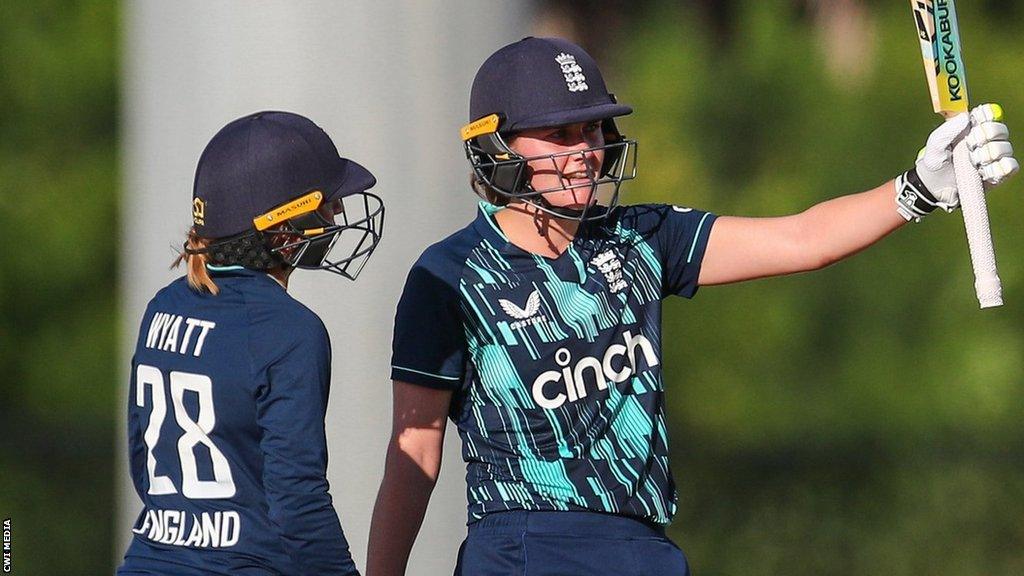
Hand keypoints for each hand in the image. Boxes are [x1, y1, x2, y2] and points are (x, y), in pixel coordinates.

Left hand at [895, 103, 1018, 220]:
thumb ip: (947, 130)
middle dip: (984, 136)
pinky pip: (1010, 166)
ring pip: (1005, 148)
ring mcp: (994, 157)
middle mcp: (987, 140)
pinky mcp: (999, 174)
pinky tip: (983, 173)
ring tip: (972, 163)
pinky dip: (997, 169)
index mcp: (972, 129)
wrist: (935, 190)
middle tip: (969, 145)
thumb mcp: (935, 146)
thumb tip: (965, 116)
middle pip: (1000, 130)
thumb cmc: (936, 165)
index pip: (988, 114)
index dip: (986, 115)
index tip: (975, 122)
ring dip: (986, 155)